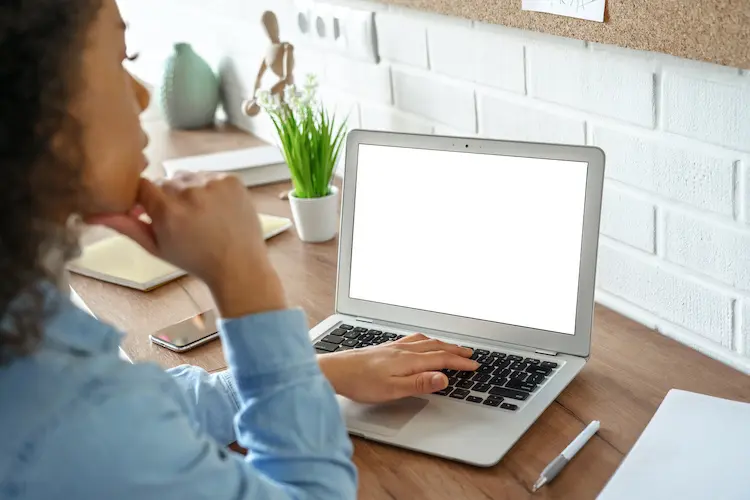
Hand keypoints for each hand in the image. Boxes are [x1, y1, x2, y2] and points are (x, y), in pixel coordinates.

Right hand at [86, 173, 284, 317]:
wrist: (239, 265)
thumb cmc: (195, 259)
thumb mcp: (156, 247)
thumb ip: (125, 226)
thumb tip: (90, 213)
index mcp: (167, 210)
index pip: (141, 186)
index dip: (146, 198)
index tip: (154, 212)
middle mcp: (189, 193)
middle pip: (165, 181)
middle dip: (168, 196)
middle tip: (182, 220)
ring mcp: (213, 184)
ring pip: (187, 176)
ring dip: (189, 190)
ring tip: (201, 215)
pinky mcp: (231, 180)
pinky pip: (210, 175)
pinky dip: (210, 188)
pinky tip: (216, 209)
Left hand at [318, 334, 478, 403]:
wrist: (335, 370)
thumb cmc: (360, 382)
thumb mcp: (393, 389)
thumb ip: (419, 383)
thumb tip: (443, 378)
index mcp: (408, 360)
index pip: (441, 359)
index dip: (459, 362)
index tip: (474, 365)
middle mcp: (403, 350)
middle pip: (436, 347)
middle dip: (455, 350)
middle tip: (470, 353)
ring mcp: (394, 347)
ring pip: (425, 341)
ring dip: (442, 343)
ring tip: (452, 346)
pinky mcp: (386, 347)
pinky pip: (414, 340)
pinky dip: (427, 340)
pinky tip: (422, 342)